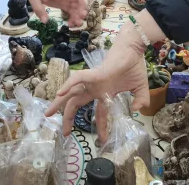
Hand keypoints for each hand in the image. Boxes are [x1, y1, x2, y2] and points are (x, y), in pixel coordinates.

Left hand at [27, 0, 87, 25]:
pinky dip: (73, 18)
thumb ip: (39, 9)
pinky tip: (70, 24)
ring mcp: (67, 0)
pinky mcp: (66, 5)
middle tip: (82, 16)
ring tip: (77, 24)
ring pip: (77, 6)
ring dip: (79, 14)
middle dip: (82, 6)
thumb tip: (45, 21)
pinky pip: (73, 12)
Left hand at [46, 24, 149, 138]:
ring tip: (48, 114)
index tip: (103, 139)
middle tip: (63, 133)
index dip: (100, 126)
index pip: (99, 112)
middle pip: (76, 104)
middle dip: (68, 117)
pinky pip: (78, 79)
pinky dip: (68, 85)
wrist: (134, 49)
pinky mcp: (95, 74)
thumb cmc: (134, 65)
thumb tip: (137, 110)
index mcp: (104, 93)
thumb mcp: (140, 88)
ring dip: (59, 103)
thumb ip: (140, 100)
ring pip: (72, 93)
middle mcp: (95, 88)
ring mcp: (93, 82)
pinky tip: (60, 93)